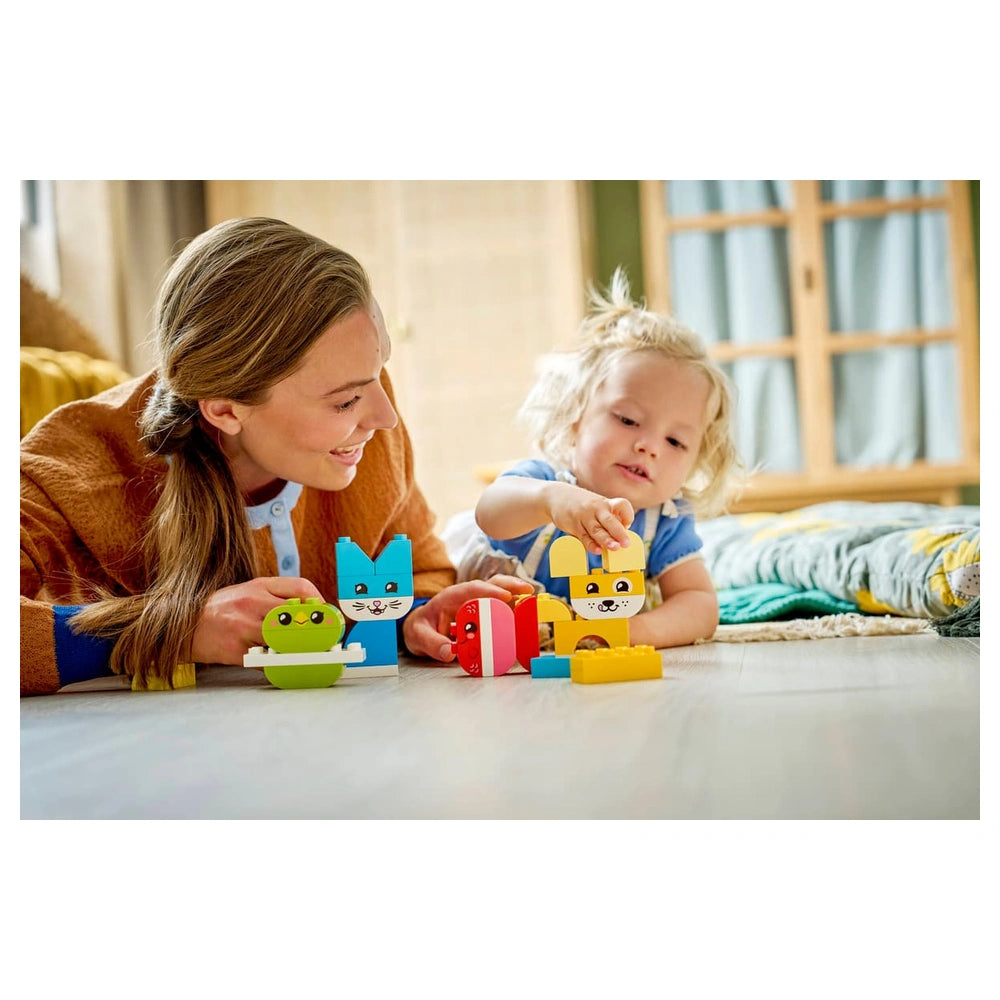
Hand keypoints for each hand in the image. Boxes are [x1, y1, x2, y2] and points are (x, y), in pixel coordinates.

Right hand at [189, 577, 323, 663]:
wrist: (186, 627)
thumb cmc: (224, 609)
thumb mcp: (250, 592)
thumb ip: (279, 596)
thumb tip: (313, 611)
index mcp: (259, 587)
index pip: (300, 588)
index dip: (321, 603)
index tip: (329, 617)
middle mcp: (252, 604)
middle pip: (297, 616)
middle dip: (316, 630)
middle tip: (328, 641)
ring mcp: (243, 628)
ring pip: (284, 641)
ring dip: (300, 650)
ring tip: (312, 656)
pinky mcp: (235, 651)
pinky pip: (266, 662)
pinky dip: (278, 665)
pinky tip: (285, 666)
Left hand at [402, 574, 533, 661]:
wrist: (420, 628)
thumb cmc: (420, 628)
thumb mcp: (418, 637)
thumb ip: (432, 644)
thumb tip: (449, 653)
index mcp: (450, 597)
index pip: (471, 589)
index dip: (489, 591)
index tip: (505, 597)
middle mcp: (467, 597)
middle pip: (491, 585)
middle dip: (510, 586)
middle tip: (529, 592)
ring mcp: (476, 604)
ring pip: (500, 594)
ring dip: (518, 597)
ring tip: (534, 604)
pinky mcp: (483, 614)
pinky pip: (501, 610)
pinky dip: (515, 612)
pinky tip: (528, 619)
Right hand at [548, 486, 633, 555]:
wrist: (557, 496)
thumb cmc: (583, 505)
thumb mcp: (598, 506)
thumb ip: (609, 520)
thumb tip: (620, 537)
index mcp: (606, 503)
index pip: (622, 505)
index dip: (628, 515)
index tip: (628, 524)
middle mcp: (596, 509)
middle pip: (609, 520)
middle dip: (619, 532)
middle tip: (626, 543)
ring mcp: (584, 517)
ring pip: (596, 530)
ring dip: (606, 540)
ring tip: (615, 548)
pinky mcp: (574, 525)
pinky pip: (584, 537)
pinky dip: (591, 544)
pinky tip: (597, 550)